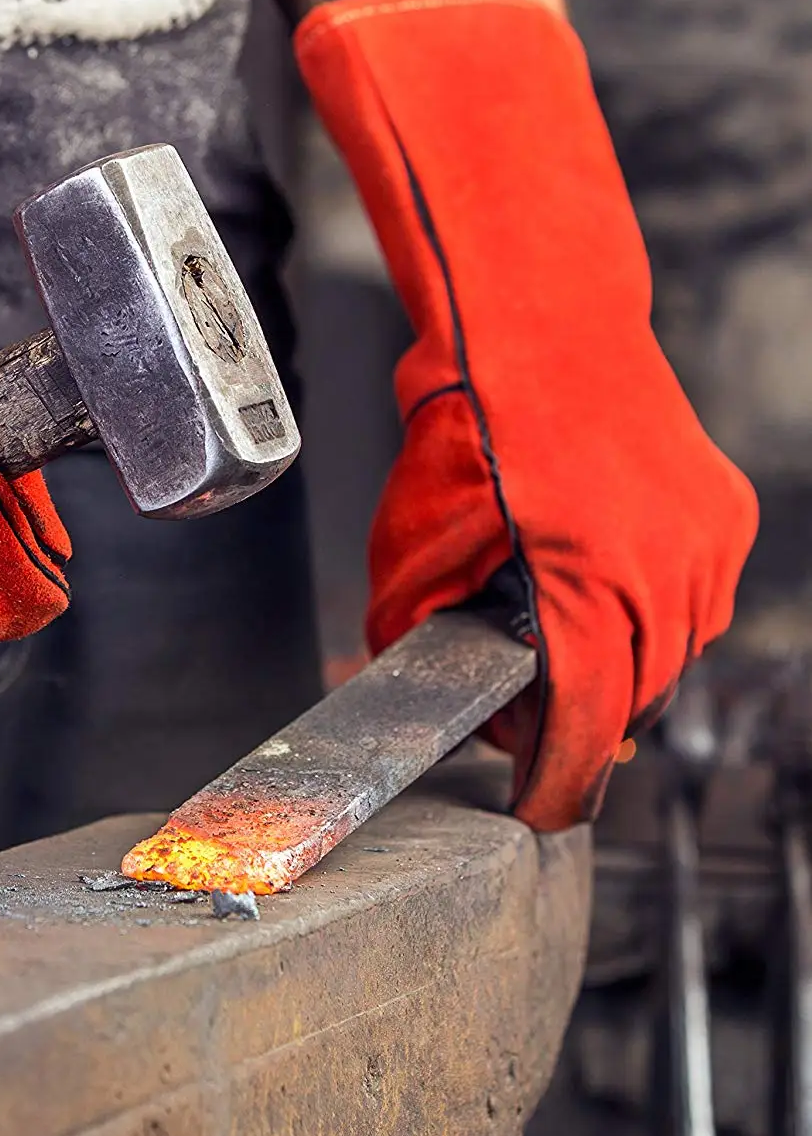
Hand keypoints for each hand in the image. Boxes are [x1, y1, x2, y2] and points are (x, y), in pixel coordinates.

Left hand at [296, 0, 756, 828]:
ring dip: (618, 667)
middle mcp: (670, 570)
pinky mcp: (724, 509)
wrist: (533, 326)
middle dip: (580, 723)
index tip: (540, 809)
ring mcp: (709, 538)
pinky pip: (692, 593)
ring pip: (671, 650)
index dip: (561, 780)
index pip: (589, 723)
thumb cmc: (466, 422)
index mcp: (594, 585)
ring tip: (557, 656)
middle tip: (524, 724)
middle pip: (634, 695)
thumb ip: (419, 628)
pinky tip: (599, 596)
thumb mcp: (412, 540)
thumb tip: (424, 677)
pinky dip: (648, 612)